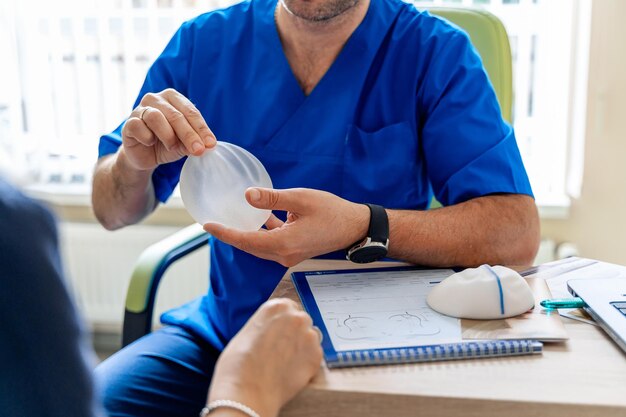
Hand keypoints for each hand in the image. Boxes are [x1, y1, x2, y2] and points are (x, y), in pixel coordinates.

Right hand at [121, 88, 215, 170]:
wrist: (145, 156)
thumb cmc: (167, 143)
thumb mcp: (185, 143)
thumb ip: (195, 141)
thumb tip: (208, 146)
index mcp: (173, 98)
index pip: (191, 112)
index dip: (202, 129)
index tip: (211, 144)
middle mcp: (156, 99)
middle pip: (176, 115)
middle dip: (189, 135)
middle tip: (199, 150)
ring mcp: (140, 109)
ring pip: (156, 117)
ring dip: (168, 136)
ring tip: (172, 147)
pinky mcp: (128, 122)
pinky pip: (138, 126)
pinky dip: (147, 137)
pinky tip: (150, 143)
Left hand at [203, 188, 369, 266]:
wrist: (355, 227)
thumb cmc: (333, 212)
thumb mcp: (301, 199)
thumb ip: (273, 198)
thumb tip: (248, 195)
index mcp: (284, 243)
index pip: (246, 240)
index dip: (225, 233)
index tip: (207, 225)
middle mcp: (284, 254)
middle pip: (249, 246)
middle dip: (230, 235)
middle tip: (212, 223)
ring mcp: (289, 254)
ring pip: (259, 246)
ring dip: (244, 234)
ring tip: (228, 221)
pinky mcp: (294, 249)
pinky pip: (270, 242)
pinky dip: (260, 232)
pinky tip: (257, 216)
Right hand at [208, 299, 322, 416]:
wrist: (247, 389)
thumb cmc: (239, 363)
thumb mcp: (248, 331)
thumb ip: (265, 325)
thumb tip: (272, 330)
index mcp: (277, 307)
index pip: (289, 307)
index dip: (284, 322)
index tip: (281, 331)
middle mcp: (296, 317)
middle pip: (302, 321)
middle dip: (295, 333)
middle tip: (282, 349)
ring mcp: (308, 336)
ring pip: (310, 338)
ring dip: (302, 347)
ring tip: (285, 362)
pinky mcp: (316, 356)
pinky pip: (314, 355)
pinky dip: (306, 362)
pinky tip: (290, 371)